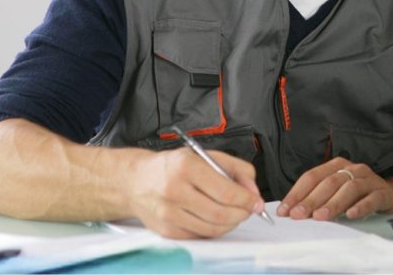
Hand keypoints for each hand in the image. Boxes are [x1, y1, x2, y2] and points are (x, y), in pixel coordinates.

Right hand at [126, 148, 262, 238]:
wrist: (136, 180)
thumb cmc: (172, 167)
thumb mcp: (204, 155)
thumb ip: (235, 168)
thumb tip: (253, 191)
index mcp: (186, 167)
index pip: (226, 191)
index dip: (247, 200)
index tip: (256, 202)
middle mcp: (174, 190)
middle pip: (221, 214)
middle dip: (242, 214)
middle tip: (248, 209)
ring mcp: (168, 213)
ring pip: (212, 228)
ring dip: (231, 224)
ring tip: (234, 214)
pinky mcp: (166, 230)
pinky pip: (200, 235)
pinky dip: (214, 229)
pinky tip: (215, 219)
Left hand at [277, 157, 392, 220]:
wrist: (392, 199)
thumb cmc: (359, 197)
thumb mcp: (336, 194)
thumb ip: (317, 199)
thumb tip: (291, 211)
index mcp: (337, 166)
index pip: (312, 177)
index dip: (297, 193)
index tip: (285, 211)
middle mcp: (353, 169)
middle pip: (329, 182)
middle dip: (311, 199)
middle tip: (299, 215)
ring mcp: (369, 180)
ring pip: (349, 188)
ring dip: (333, 203)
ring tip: (321, 217)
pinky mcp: (384, 193)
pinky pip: (372, 199)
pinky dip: (361, 207)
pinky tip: (351, 215)